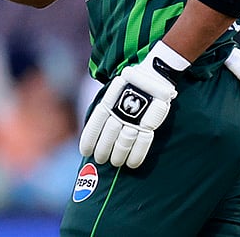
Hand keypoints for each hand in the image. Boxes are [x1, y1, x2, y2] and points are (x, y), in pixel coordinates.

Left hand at [79, 41, 187, 168]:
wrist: (154, 73)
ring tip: (114, 163)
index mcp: (109, 100)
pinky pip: (143, 142)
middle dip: (103, 150)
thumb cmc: (130, 84)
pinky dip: (137, 155)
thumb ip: (106, 107)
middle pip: (109, 134)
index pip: (96, 123)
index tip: (85, 152)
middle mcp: (121, 110)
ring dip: (118, 155)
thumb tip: (96, 128)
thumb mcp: (113, 90)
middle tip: (100, 160)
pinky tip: (132, 164)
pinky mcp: (151, 122)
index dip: (90, 139)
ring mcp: (136, 117)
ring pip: (124, 141)